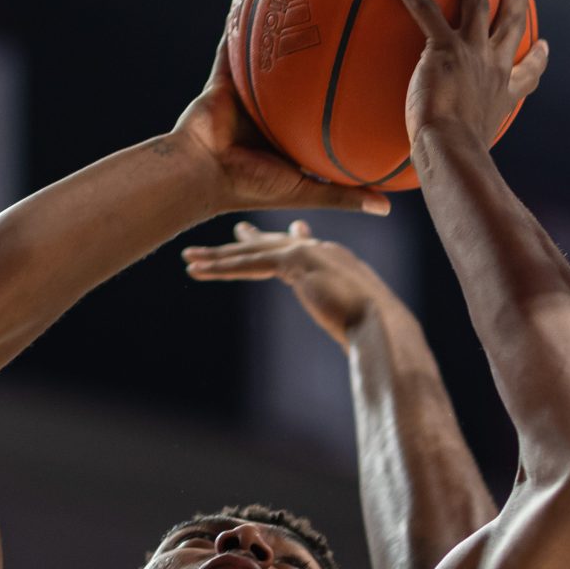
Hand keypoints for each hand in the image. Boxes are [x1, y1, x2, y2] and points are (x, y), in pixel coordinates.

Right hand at [169, 41, 392, 219]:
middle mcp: (270, 114)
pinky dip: (240, 24)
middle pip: (300, 81)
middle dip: (319, 60)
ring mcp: (246, 96)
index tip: (373, 78)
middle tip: (351, 30)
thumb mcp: (307, 192)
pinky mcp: (225, 81)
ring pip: (269, 61)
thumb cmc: (252, 186)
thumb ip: (344, 196)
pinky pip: (232, 46)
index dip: (343, 97)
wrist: (201, 174)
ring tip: (306, 3)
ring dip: (283, 34)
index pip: (321, 114)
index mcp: (289, 139)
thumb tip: (388, 210)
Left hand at [182, 220, 399, 347]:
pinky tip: (199, 271)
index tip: (265, 235)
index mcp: (335, 260)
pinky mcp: (296, 262)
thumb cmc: (374, 332)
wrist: (380, 326)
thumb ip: (344, 316)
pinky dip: (222, 268)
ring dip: (217, 258)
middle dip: (242, 242)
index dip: (277, 242)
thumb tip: (350, 335)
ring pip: (252, 253)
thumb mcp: (353, 318)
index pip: (299, 247)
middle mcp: (321, 249)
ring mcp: (309, 252)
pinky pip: (250, 264)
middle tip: (220, 233)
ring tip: (189, 259)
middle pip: (271, 244)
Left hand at [386, 0, 547, 151]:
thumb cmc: (456, 162)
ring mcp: (472, 53)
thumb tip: (441, 181)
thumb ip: (459, 156)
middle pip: (511, 18)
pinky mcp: (446, 49)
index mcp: (503, 92)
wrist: (453, 152)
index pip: (526, 73)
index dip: (537, 58)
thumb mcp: (467, 156)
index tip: (543, 46)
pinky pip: (426, 10)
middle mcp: (494, 66)